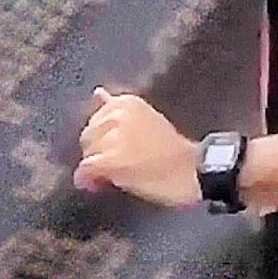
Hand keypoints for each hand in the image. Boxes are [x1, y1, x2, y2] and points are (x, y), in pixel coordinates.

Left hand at [74, 87, 201, 207]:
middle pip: (87, 136)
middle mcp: (117, 116)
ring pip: (87, 153)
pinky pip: (86, 170)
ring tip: (113, 174)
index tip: (111, 149)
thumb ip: (117, 107)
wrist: (191, 172)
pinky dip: (88, 180)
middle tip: (114, 164)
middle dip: (96, 151)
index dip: (101, 138)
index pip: (95, 119)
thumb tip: (98, 93)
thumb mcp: (145, 118)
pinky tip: (98, 184)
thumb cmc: (172, 151)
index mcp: (126, 103)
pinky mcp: (111, 160)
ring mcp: (113, 138)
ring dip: (94, 166)